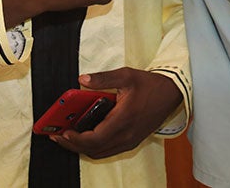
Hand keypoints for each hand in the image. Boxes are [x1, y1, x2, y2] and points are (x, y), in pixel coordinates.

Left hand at [52, 67, 183, 158]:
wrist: (172, 93)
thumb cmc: (149, 84)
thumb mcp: (126, 76)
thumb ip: (103, 78)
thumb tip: (82, 79)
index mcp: (123, 120)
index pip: (94, 139)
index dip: (76, 139)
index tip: (63, 132)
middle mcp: (126, 135)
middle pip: (94, 150)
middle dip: (73, 145)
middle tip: (58, 136)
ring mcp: (130, 140)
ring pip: (100, 153)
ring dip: (83, 148)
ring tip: (68, 137)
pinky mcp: (132, 141)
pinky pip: (108, 150)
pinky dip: (94, 147)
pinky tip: (86, 136)